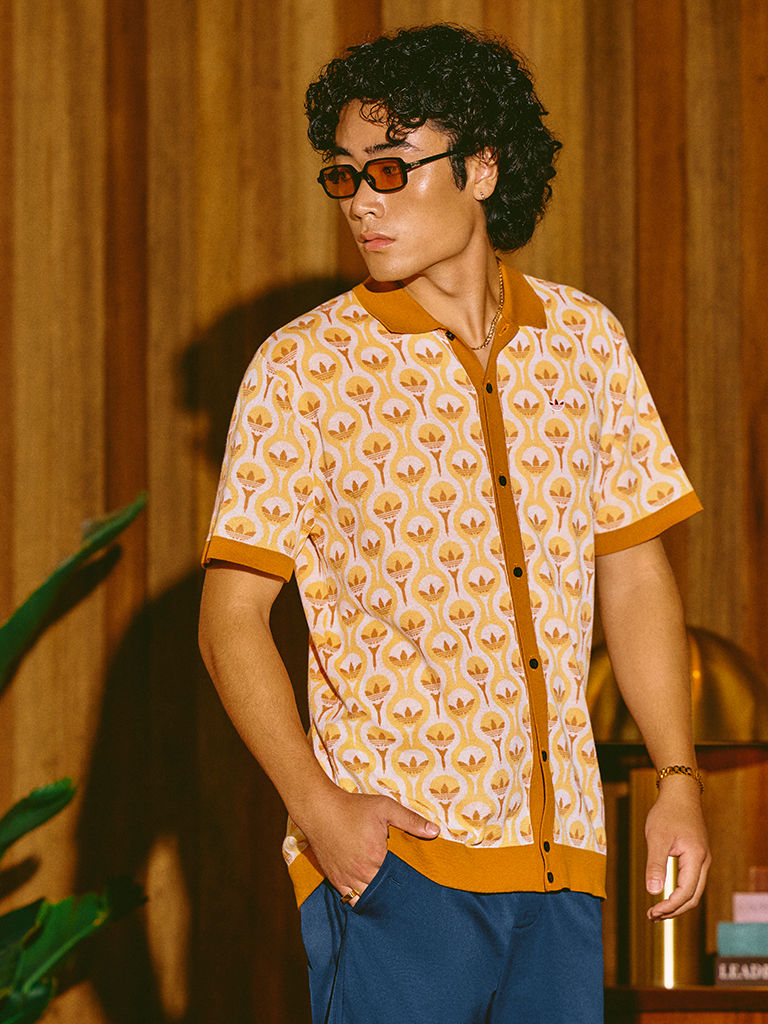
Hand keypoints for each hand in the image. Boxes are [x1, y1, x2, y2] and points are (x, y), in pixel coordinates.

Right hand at [298, 787, 438, 904]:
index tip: (418, 883)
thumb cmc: (353, 808)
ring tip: (392, 900)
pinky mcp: (335, 879)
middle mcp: (362, 872)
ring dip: (379, 899)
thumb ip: (410, 820)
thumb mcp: (385, 808)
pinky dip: (361, 901)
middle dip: (395, 893)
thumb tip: (435, 831)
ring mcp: (347, 878)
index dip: (409, 881)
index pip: (399, 878)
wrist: (320, 810)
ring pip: (368, 899)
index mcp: (377, 856)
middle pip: (385, 892)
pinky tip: (371, 900)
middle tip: (408, 896)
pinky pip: (350, 899)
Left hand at [644, 776, 710, 920]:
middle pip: (693, 897)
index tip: (652, 912)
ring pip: (693, 890)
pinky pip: (691, 880)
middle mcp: (703, 862)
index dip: (669, 907)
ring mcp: (702, 859)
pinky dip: (679, 891)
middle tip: (652, 916)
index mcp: (696, 859)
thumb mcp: (656, 838)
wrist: (680, 793)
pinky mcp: (696, 856)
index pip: (686, 894)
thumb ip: (655, 865)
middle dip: (674, 910)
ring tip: (656, 910)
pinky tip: (664, 892)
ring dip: (676, 903)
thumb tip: (653, 892)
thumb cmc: (667, 813)